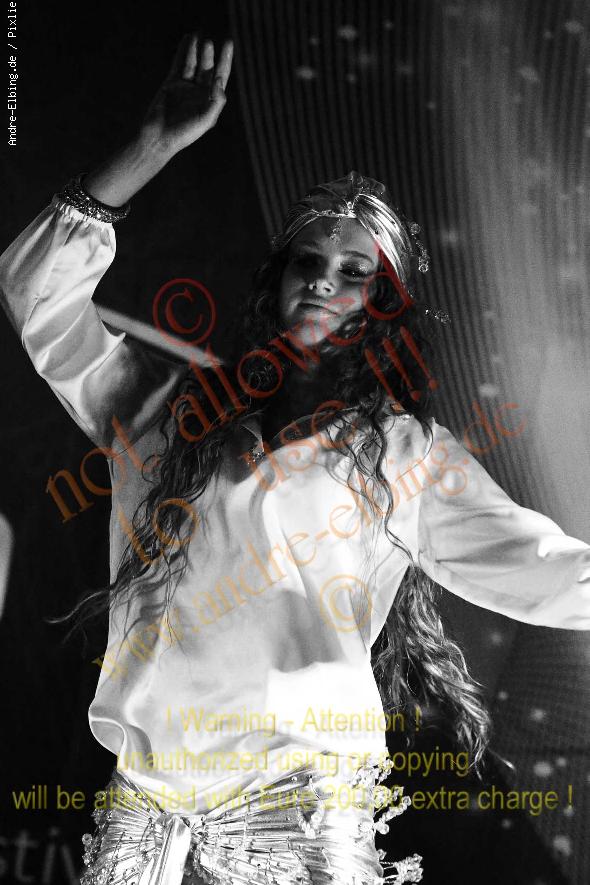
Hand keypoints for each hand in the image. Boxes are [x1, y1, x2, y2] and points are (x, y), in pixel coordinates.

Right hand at [138, 33, 232, 158]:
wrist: (159, 137)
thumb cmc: (185, 133)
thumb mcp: (206, 120)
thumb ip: (217, 101)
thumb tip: (219, 78)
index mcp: (211, 100)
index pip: (221, 75)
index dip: (226, 59)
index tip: (228, 42)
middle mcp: (200, 92)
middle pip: (207, 67)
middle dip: (209, 54)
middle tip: (208, 42)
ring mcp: (185, 86)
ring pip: (192, 63)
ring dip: (195, 49)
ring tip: (197, 34)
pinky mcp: (171, 83)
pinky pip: (178, 64)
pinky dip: (182, 51)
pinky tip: (187, 39)